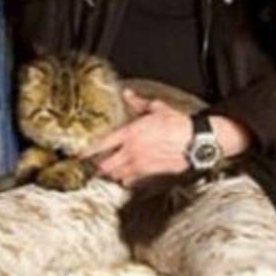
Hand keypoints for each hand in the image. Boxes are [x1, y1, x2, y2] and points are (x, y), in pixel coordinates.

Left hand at [77, 89, 191, 186]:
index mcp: (131, 133)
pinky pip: (130, 182)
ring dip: (111, 173)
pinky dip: (125, 180)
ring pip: (116, 175)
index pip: (102, 145)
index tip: (79, 155)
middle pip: (105, 166)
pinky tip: (127, 175)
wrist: (196, 141)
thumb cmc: (179, 124)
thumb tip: (127, 94)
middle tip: (96, 164)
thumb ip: (138, 102)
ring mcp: (140, 165)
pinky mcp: (150, 174)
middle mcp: (132, 151)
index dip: (88, 151)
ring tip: (110, 169)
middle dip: (98, 166)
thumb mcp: (157, 108)